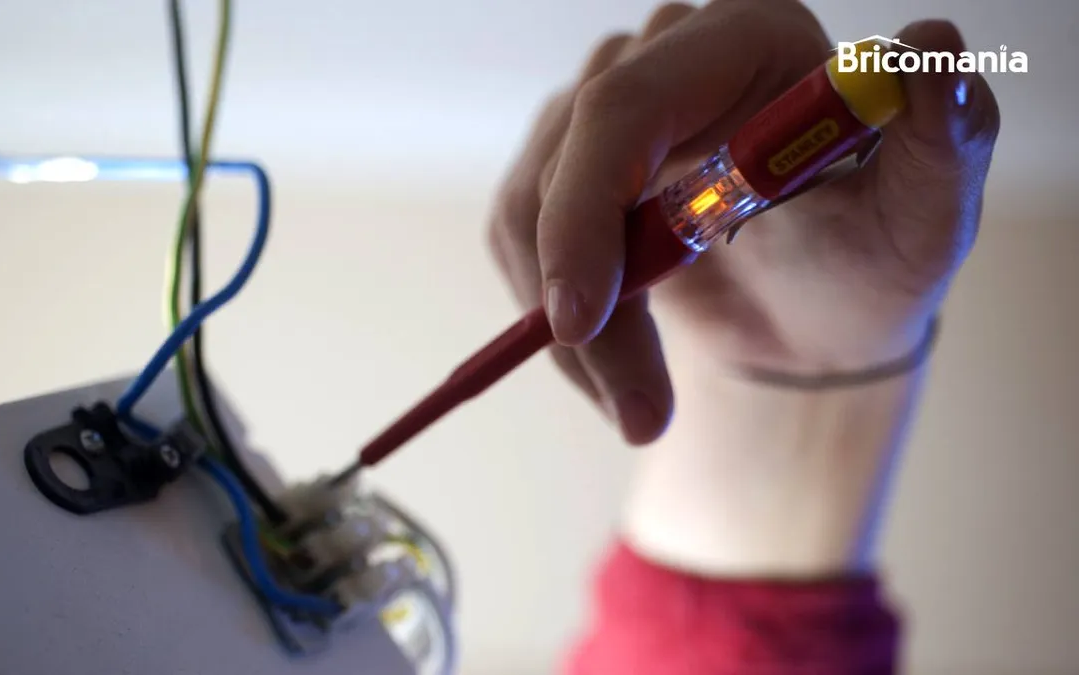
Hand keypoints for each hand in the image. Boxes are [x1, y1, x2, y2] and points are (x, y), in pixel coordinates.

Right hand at [487, 0, 998, 444]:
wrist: (821, 308)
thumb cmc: (877, 252)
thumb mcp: (928, 210)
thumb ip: (948, 133)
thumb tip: (930, 52)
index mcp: (744, 41)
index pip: (622, 103)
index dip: (584, 206)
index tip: (578, 319)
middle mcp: (661, 61)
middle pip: (562, 163)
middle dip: (581, 296)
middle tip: (637, 411)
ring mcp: (600, 119)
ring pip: (528, 216)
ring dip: (574, 333)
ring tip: (640, 409)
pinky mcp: (564, 174)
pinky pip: (524, 248)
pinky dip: (559, 328)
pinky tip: (615, 376)